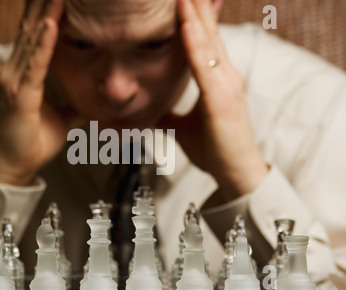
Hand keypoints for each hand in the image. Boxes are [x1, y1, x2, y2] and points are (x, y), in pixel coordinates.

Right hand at [0, 0, 82, 185]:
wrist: (15, 165)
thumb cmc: (32, 141)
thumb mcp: (61, 117)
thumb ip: (72, 103)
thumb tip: (90, 98)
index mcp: (22, 73)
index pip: (35, 34)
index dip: (47, 12)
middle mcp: (14, 70)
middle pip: (30, 28)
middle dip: (45, 4)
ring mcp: (14, 81)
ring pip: (31, 39)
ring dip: (46, 13)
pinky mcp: (20, 95)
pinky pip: (35, 65)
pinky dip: (44, 44)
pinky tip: (52, 25)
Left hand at [158, 0, 268, 200]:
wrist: (236, 174)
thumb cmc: (214, 148)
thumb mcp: (183, 126)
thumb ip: (170, 112)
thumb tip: (150, 108)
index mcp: (218, 79)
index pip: (204, 40)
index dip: (193, 15)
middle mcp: (226, 76)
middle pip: (208, 32)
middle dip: (194, 5)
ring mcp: (227, 85)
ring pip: (207, 41)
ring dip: (193, 13)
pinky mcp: (222, 100)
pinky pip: (205, 66)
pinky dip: (194, 43)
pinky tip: (184, 24)